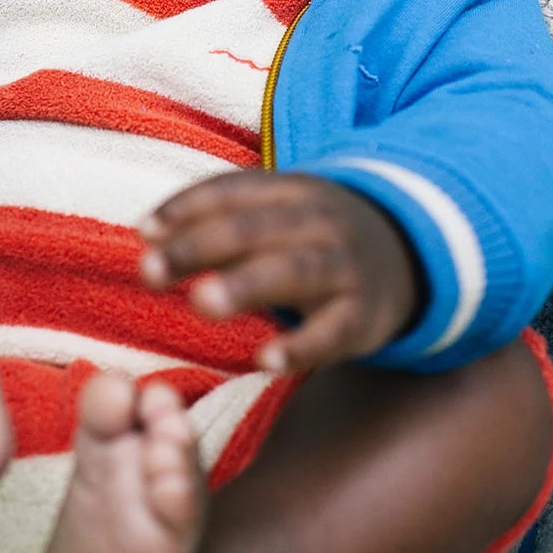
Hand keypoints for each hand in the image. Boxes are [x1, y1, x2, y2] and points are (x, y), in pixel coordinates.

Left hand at [139, 171, 419, 372]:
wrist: (408, 251)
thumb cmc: (311, 235)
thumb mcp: (275, 213)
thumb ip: (215, 219)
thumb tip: (146, 233)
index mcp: (289, 190)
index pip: (232, 191)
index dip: (186, 208)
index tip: (144, 232)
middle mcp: (317, 222)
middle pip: (254, 229)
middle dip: (199, 248)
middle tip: (149, 270)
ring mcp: (343, 267)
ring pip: (294, 272)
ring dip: (246, 286)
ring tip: (201, 303)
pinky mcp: (364, 315)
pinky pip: (334, 331)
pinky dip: (303, 346)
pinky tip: (267, 361)